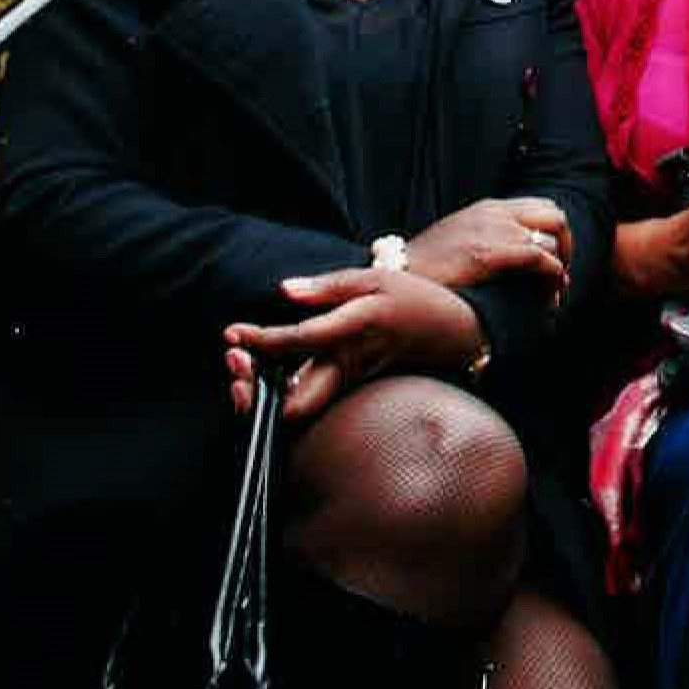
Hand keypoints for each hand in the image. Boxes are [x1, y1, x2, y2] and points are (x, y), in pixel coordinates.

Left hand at [224, 268, 485, 421]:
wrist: (456, 331)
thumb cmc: (414, 299)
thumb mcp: (373, 279)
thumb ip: (327, 286)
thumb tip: (283, 291)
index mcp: (356, 331)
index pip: (299, 341)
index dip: (261, 339)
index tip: (232, 333)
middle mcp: (351, 366)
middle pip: (295, 403)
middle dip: (256, 393)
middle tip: (235, 364)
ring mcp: (352, 383)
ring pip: (302, 408)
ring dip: (265, 396)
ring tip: (243, 370)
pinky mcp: (353, 388)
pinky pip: (313, 399)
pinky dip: (284, 393)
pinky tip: (268, 374)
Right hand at [403, 196, 572, 296]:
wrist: (398, 274)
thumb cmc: (428, 267)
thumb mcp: (463, 240)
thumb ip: (491, 240)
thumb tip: (521, 262)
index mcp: (490, 208)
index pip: (542, 207)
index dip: (556, 235)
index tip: (556, 263)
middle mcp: (495, 213)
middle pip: (555, 217)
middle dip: (567, 247)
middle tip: (560, 278)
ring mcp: (493, 230)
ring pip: (551, 240)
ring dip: (561, 268)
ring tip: (553, 295)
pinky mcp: (489, 252)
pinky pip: (540, 258)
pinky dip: (552, 276)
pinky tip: (548, 296)